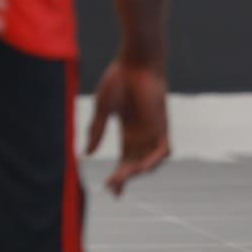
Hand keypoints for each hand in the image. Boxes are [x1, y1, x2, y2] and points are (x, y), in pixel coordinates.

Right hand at [86, 56, 170, 195]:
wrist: (135, 62)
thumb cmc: (118, 80)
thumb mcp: (103, 109)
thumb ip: (96, 130)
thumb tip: (87, 154)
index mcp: (128, 130)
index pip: (125, 159)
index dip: (119, 175)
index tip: (109, 190)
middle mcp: (142, 134)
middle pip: (135, 163)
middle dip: (124, 177)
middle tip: (113, 187)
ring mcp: (154, 131)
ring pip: (149, 161)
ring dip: (137, 171)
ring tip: (123, 176)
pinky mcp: (162, 125)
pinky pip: (164, 150)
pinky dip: (155, 160)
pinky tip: (143, 167)